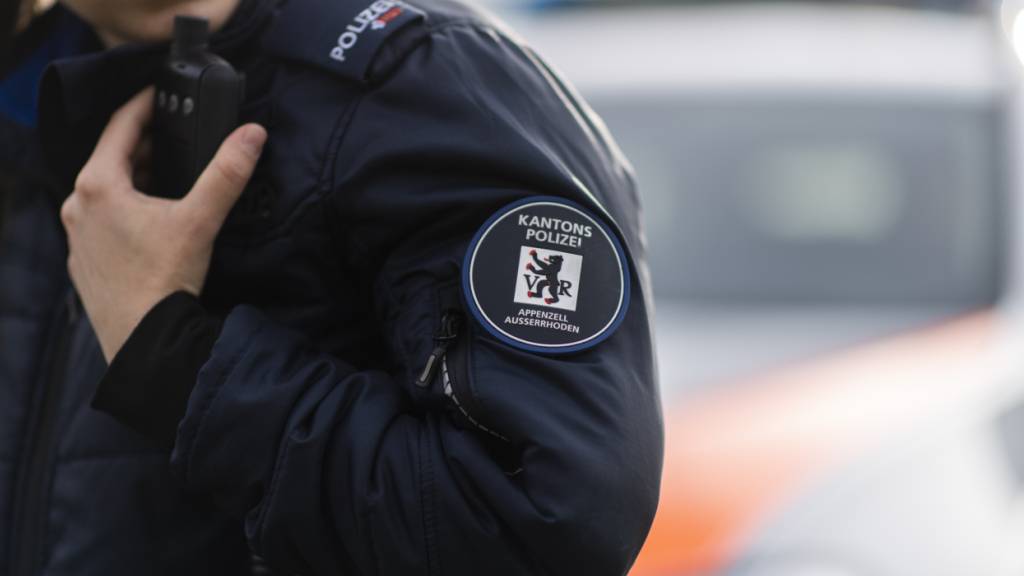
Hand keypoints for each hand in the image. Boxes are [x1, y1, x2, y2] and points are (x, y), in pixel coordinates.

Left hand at [61, 87, 265, 361]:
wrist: (144, 342)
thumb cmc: (164, 281)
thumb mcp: (201, 219)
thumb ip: (227, 173)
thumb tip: (252, 134)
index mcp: (98, 186)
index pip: (120, 126)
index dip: (144, 105)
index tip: (161, 92)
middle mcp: (77, 206)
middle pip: (113, 159)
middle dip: (147, 146)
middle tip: (179, 137)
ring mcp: (77, 236)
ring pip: (107, 192)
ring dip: (137, 180)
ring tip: (172, 179)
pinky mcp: (84, 262)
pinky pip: (103, 223)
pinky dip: (127, 212)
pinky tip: (155, 225)